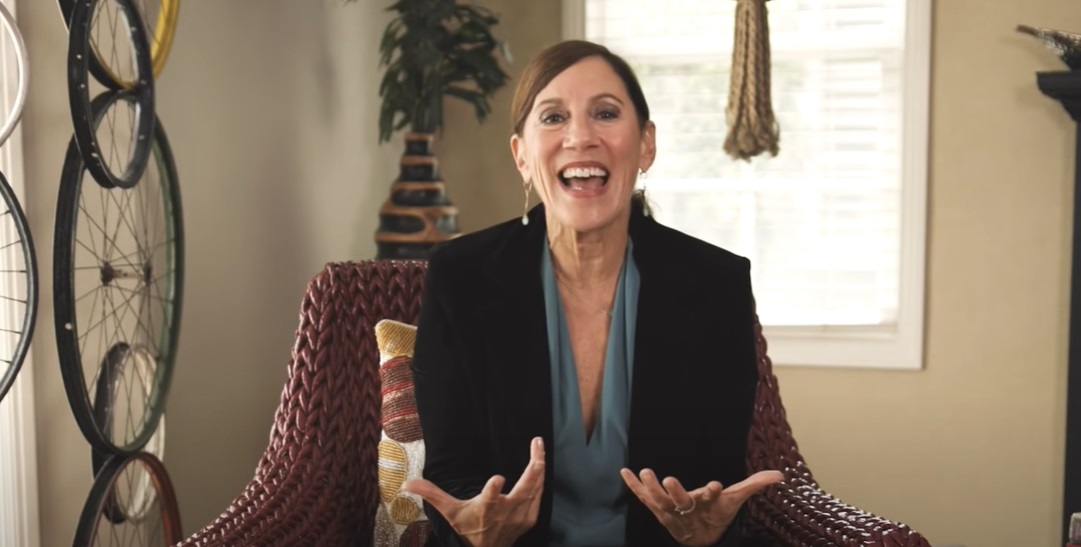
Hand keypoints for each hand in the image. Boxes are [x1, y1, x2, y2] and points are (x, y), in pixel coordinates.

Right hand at [402, 437, 545, 546]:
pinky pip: (539, 496)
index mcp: (486, 509)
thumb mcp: (449, 512)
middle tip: (537, 442)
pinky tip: (541, 467)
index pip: (490, 499)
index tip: (498, 477)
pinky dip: (541, 481)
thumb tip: (407, 483)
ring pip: (537, 489)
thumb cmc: (468, 528)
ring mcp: (520, 516)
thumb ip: (431, 494)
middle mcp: (506, 512)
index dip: (494, 489)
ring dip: (540, 467)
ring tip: (540, 447)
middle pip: (526, 488)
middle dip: (534, 464)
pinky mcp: (529, 518)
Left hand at [620, 467, 782, 546]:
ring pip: (659, 500)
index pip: (711, 498)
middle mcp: (688, 508)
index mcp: (708, 505)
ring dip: (651, 487)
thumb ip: (754, 485)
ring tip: (645, 472)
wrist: (700, 538)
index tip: (714, 486)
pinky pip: (642, 497)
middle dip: (675, 491)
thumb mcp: (735, 499)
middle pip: (680, 501)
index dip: (712, 492)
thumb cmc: (717, 513)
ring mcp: (670, 509)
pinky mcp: (656, 507)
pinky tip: (624, 471)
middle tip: (669, 479)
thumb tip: (779, 475)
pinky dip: (633, 486)